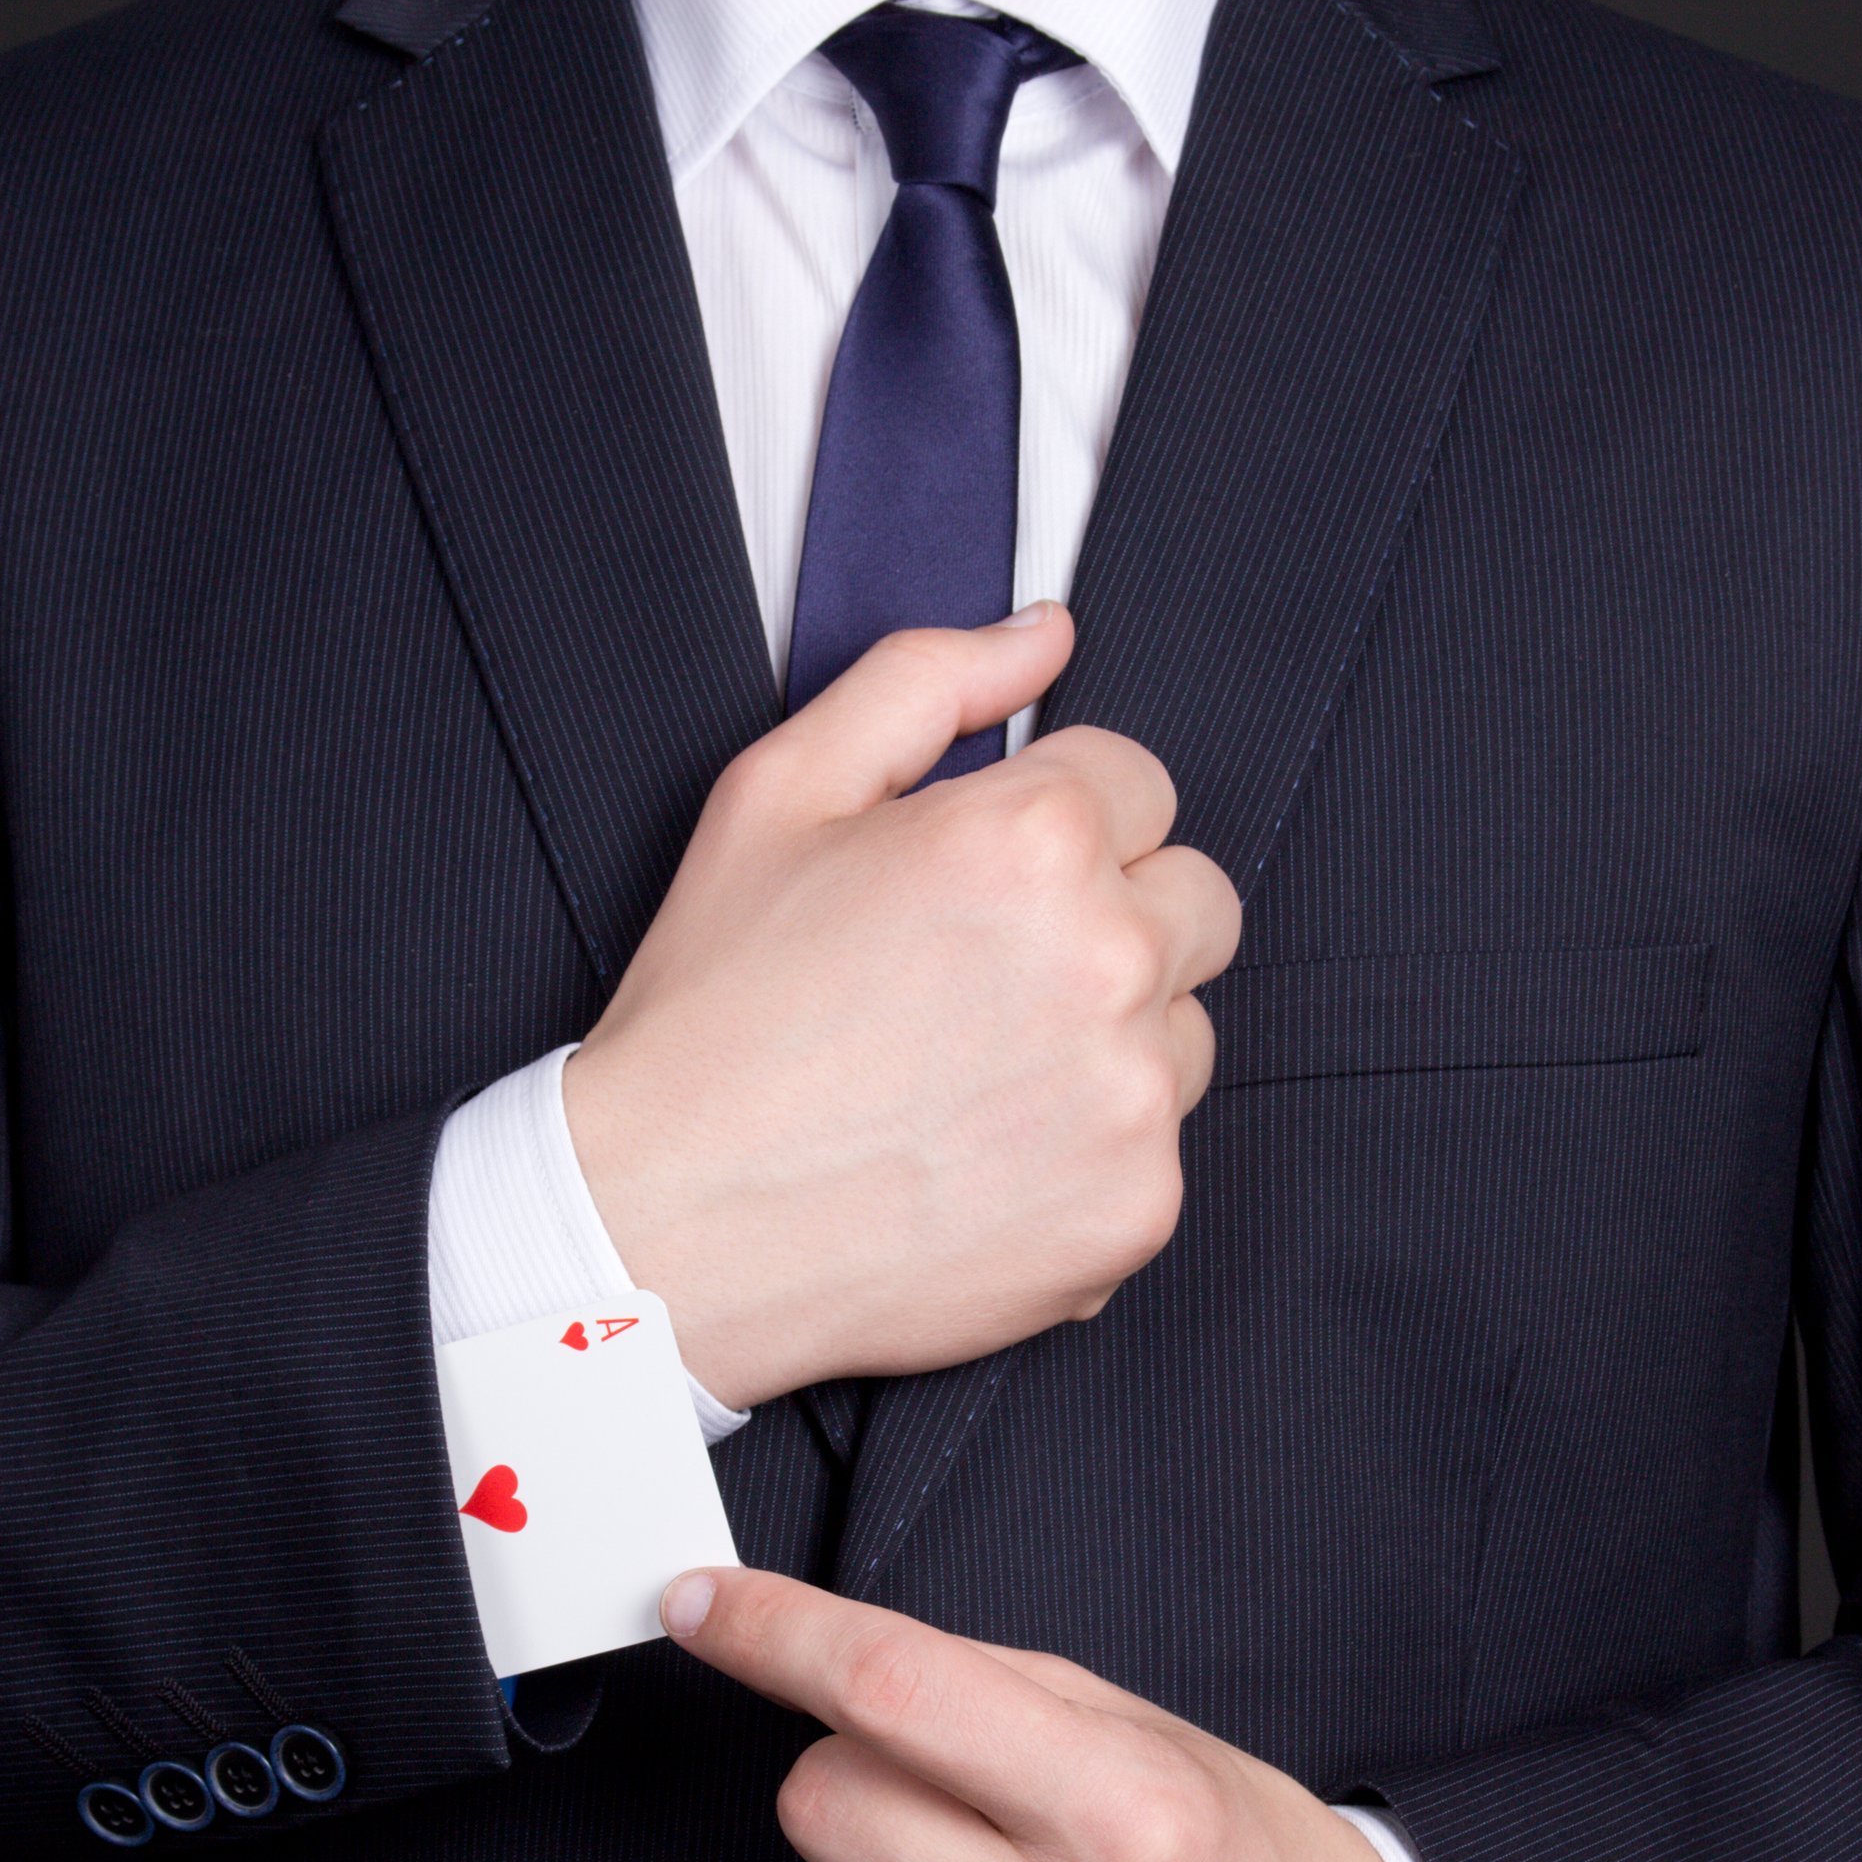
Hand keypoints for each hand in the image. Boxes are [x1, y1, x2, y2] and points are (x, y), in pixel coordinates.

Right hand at [564, 606, 1239, 1408]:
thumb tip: (1044, 634)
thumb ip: (924, 680)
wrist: (667, 1227)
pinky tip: (976, 1156)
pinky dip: (1086, 1156)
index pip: (1140, 783)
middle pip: (1194, 900)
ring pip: (1185, 1029)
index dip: (1048, 827)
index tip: (978, 887)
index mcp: (1035, 837)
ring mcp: (1134, 1093)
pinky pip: (1158, 1149)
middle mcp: (1109, 958)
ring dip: (1109, 1040)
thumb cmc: (711, 1016)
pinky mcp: (1138, 1207)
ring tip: (969, 1074)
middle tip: (977, 980)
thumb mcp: (777, 794)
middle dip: (1107, 919)